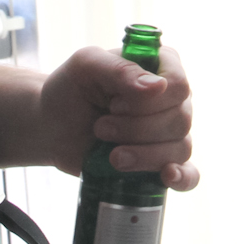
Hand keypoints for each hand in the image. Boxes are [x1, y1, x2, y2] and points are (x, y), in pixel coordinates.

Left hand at [38, 45, 198, 190]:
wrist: (54, 125)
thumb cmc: (72, 88)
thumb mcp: (86, 66)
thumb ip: (119, 70)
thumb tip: (158, 87)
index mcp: (162, 65)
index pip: (178, 84)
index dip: (147, 102)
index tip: (114, 105)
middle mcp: (174, 98)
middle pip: (179, 119)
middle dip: (136, 129)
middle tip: (101, 128)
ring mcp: (171, 132)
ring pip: (180, 147)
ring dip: (143, 155)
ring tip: (111, 155)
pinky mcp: (162, 162)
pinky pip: (189, 174)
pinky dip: (183, 178)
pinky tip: (167, 177)